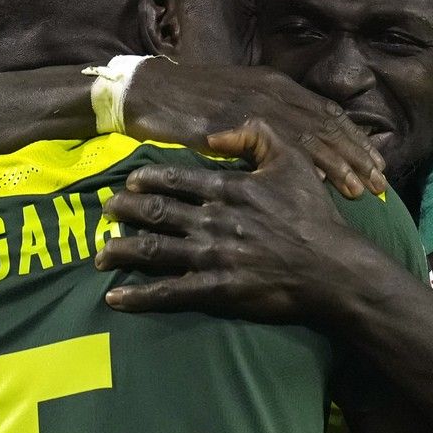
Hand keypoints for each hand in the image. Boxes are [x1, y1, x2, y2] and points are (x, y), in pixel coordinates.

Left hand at [95, 119, 382, 323]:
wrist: (332, 266)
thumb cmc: (313, 214)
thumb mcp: (292, 161)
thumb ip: (255, 136)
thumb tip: (215, 133)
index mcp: (228, 188)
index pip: (176, 179)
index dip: (147, 179)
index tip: (129, 180)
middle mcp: (213, 220)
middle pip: (156, 212)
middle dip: (125, 211)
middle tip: (107, 212)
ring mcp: (212, 255)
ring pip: (154, 250)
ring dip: (122, 251)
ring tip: (101, 254)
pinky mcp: (217, 289)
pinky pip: (170, 292)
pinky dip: (139, 295)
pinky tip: (115, 298)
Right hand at [124, 60, 385, 198]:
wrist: (148, 92)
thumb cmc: (188, 102)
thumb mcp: (236, 104)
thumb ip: (266, 121)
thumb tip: (295, 148)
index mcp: (276, 85)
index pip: (327, 113)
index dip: (354, 138)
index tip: (376, 162)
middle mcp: (274, 91)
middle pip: (330, 126)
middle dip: (358, 155)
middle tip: (382, 182)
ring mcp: (258, 105)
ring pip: (313, 137)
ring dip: (341, 164)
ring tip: (363, 189)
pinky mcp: (240, 121)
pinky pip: (280, 145)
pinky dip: (306, 164)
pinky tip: (323, 183)